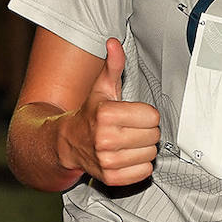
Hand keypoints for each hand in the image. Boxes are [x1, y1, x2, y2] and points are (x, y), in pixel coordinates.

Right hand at [61, 38, 159, 185]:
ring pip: (150, 154)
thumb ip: (113, 65)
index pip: (152, 116)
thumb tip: (114, 43)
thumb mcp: (102, 88)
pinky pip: (144, 172)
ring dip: (143, 148)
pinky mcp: (111, 178)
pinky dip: (140, 165)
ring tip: (127, 142)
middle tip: (129, 128)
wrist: (68, 142)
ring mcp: (107, 161)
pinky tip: (126, 156)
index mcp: (106, 114)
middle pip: (153, 136)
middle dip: (145, 131)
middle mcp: (105, 139)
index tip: (131, 114)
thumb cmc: (91, 114)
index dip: (145, 114)